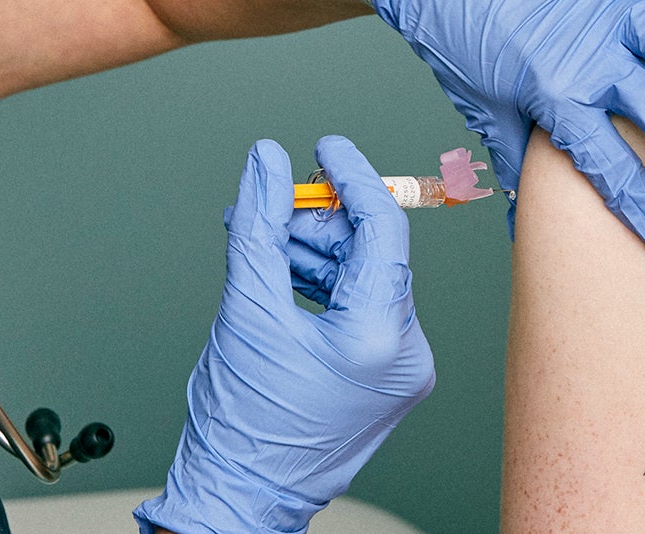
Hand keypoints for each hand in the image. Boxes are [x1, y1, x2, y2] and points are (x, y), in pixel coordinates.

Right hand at [135, 138, 434, 533]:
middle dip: (318, 223)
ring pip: (364, 281)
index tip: (324, 147)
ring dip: (314, 254)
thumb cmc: (241, 421)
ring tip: (261, 240)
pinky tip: (281, 272)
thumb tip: (267, 159)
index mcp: (381, 340)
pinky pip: (360, 311)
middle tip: (268, 204)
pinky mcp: (385, 379)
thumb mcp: (246, 308)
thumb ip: (260, 226)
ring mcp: (400, 370)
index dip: (351, 179)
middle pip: (371, 255)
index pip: (381, 231)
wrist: (238, 497)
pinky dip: (322, 287)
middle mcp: (406, 354)